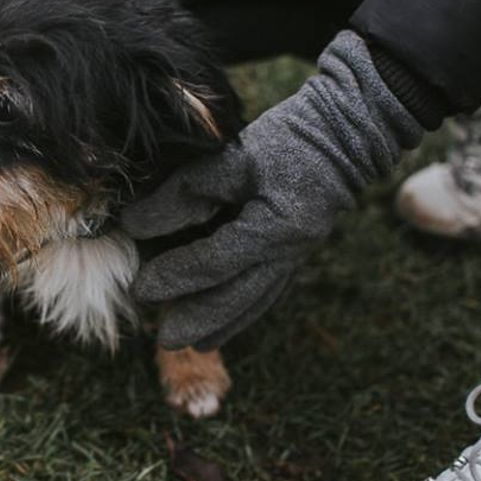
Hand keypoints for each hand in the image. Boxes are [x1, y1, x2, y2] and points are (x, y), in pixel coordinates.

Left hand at [122, 32, 424, 349]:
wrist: (345, 136)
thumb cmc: (286, 139)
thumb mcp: (231, 158)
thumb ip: (183, 192)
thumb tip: (135, 224)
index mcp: (273, 227)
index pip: (214, 262)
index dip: (175, 277)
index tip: (142, 288)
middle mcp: (288, 252)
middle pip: (237, 299)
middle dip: (198, 320)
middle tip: (163, 339)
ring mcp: (297, 258)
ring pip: (255, 303)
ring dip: (221, 325)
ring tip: (192, 344)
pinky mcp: (297, 255)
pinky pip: (267, 294)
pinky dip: (243, 313)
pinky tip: (225, 324)